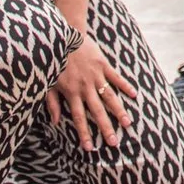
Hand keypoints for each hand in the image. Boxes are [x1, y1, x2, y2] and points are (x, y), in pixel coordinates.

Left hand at [45, 35, 136, 149]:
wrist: (64, 35)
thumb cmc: (54, 61)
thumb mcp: (49, 83)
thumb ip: (52, 103)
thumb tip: (54, 122)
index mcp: (71, 93)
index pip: (78, 118)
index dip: (84, 133)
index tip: (89, 148)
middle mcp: (85, 87)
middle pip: (97, 111)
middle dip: (105, 128)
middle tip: (114, 143)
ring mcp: (96, 76)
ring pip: (109, 97)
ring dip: (118, 111)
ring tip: (127, 123)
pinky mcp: (103, 64)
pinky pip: (116, 77)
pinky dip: (125, 86)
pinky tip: (134, 95)